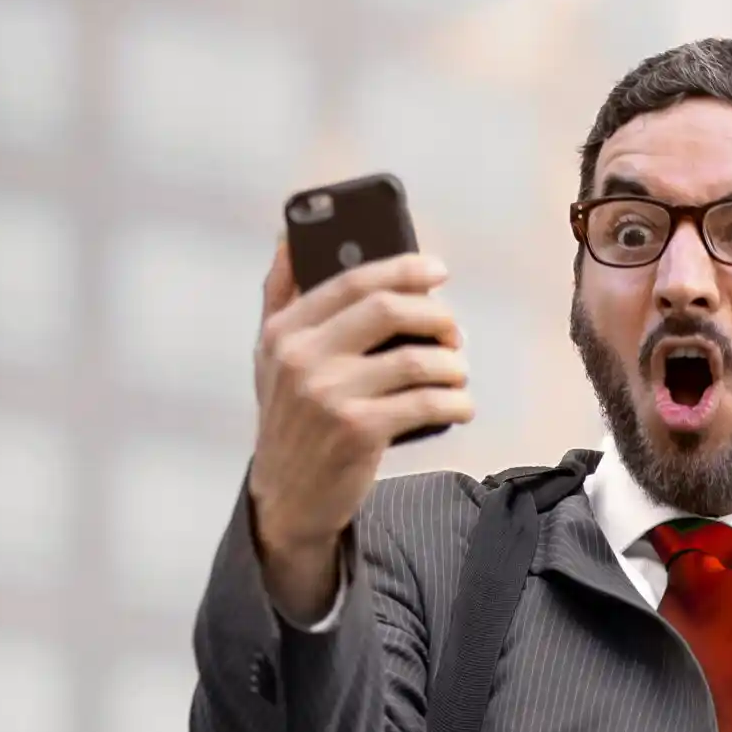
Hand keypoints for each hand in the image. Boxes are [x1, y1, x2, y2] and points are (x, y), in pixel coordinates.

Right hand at [248, 239, 474, 616]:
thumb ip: (280, 294)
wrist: (286, 500)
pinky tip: (461, 406)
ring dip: (453, 365)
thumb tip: (289, 232)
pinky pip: (427, 402)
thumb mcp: (270, 356)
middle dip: (436, 316)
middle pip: (389, 309)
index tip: (438, 271)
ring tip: (457, 376)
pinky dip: (457, 402)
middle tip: (453, 334)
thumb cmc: (290, 418)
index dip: (403, 268)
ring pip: (417, 359)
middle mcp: (302, 358)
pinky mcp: (359, 431)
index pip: (354, 280)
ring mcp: (330, 395)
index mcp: (285, 331)